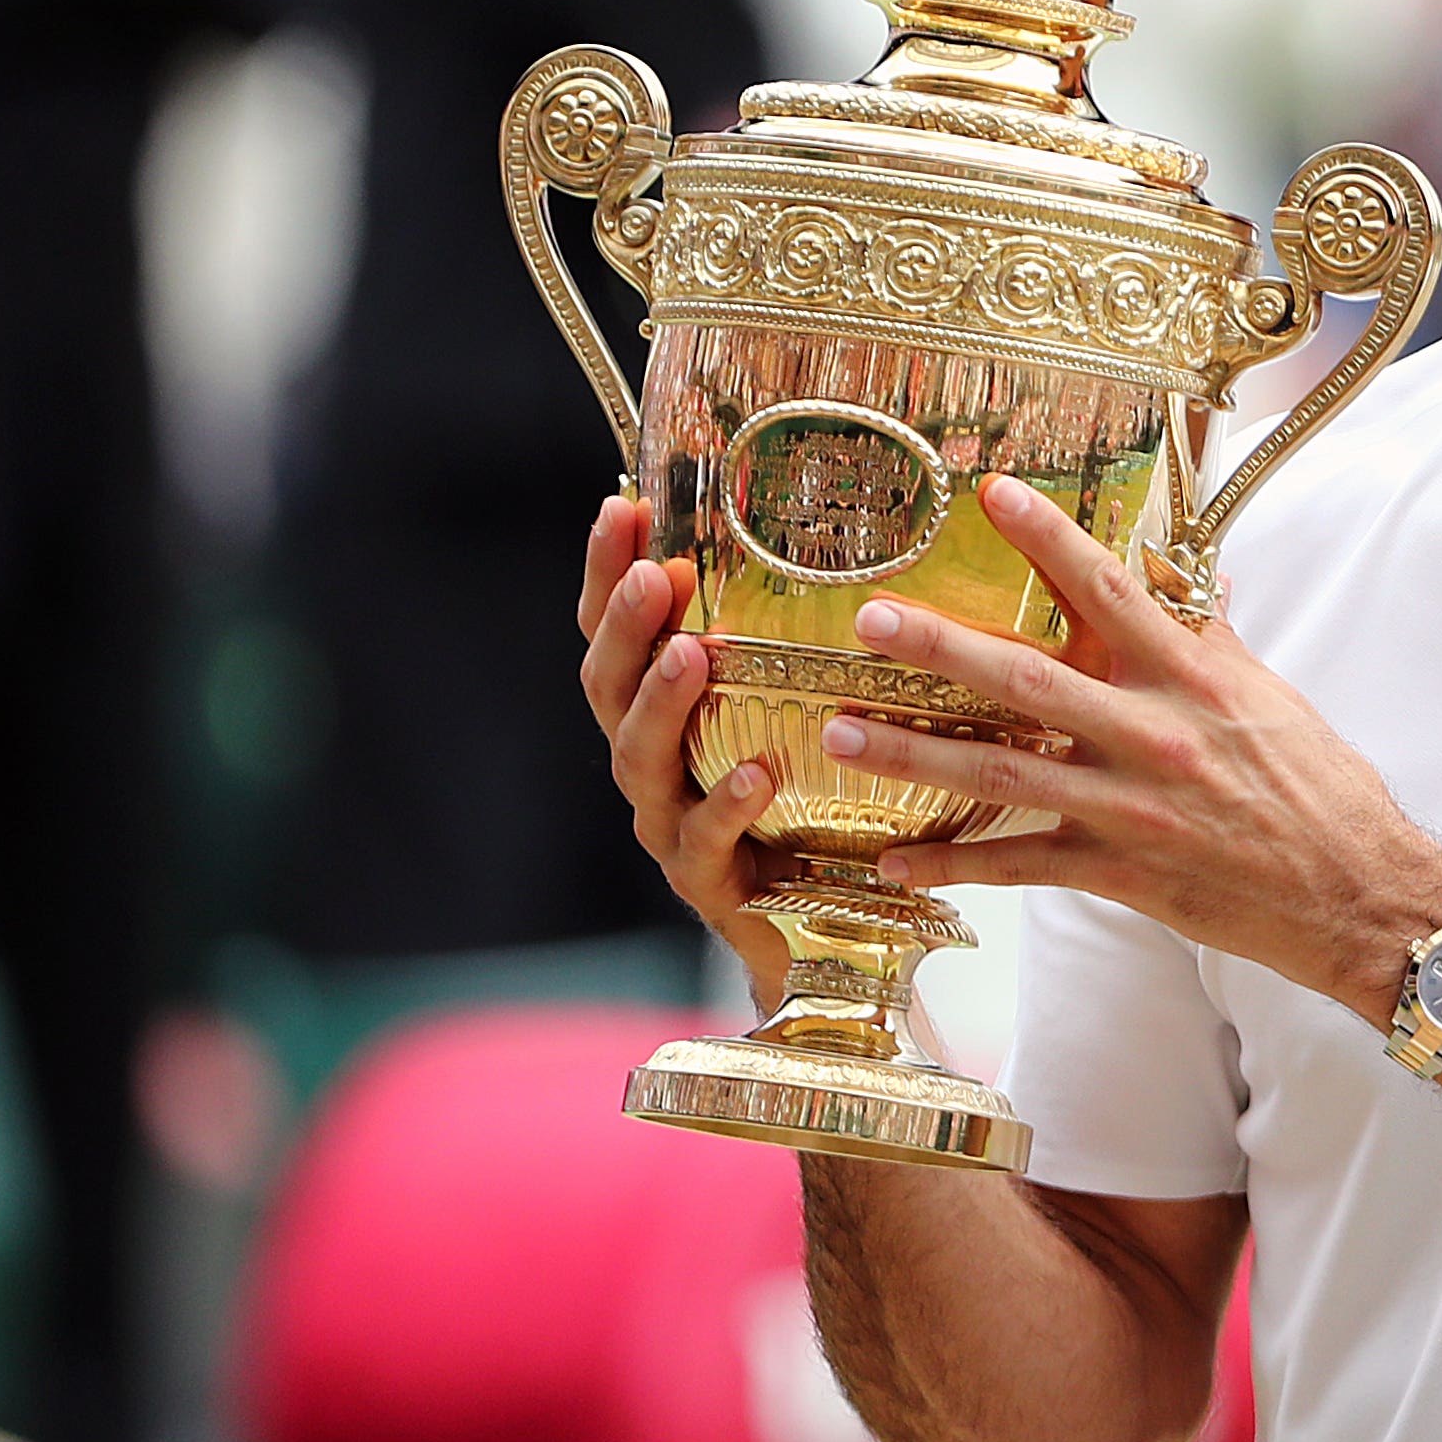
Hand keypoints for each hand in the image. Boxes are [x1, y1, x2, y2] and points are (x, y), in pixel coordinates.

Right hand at [575, 494, 791, 994]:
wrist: (820, 934)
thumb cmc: (812, 810)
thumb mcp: (798, 717)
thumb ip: (790, 649)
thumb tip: (836, 542)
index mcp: (663, 713)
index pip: (615, 632)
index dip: (606, 572)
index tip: (621, 506)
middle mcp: (652, 764)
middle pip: (608, 688)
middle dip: (625, 627)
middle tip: (650, 574)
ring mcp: (670, 826)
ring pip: (640, 760)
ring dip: (661, 702)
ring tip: (688, 652)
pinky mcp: (708, 885)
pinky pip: (704, 843)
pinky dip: (726, 805)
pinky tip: (757, 771)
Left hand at [822, 476, 1441, 1025]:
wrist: (1359, 891)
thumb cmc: (1319, 786)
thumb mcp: (1266, 694)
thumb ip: (1207, 636)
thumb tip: (1177, 577)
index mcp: (1191, 677)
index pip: (1111, 589)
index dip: (1049, 538)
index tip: (992, 494)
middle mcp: (1154, 734)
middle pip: (1028, 680)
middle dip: (941, 648)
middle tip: (870, 620)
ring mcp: (1132, 808)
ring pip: (1001, 775)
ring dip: (913, 756)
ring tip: (840, 735)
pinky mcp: (1122, 872)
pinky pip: (1020, 867)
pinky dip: (954, 867)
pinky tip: (894, 864)